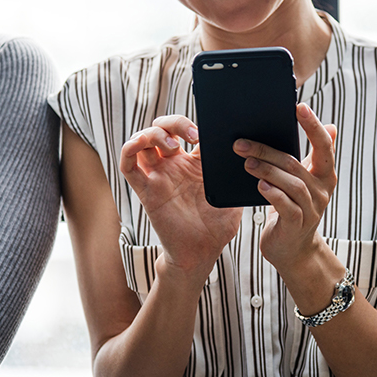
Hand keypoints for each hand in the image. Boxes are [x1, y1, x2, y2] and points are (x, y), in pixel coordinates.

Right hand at [119, 115, 241, 285]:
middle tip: (192, 135)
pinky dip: (129, 149)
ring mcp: (158, 177)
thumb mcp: (232, 195)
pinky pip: (128, 165)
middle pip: (162, 129)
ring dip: (153, 134)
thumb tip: (249, 155)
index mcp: (194, 164)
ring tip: (172, 145)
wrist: (201, 253)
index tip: (207, 131)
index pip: (186, 131)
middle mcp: (173, 166)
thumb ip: (235, 175)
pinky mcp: (146, 191)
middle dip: (174, 123)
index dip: (193, 124)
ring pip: (143, 141)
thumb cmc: (217, 226)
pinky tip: (140, 145)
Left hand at [233, 103, 336, 273]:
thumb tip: (331, 125)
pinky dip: (272, 194)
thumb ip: (312, 155)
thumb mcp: (306, 180)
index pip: (324, 145)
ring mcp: (311, 209)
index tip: (299, 106)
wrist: (293, 248)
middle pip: (296, 164)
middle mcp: (322, 190)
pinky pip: (286, 205)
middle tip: (242, 143)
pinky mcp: (297, 225)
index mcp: (324, 174)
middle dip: (268, 150)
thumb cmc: (294, 207)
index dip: (313, 126)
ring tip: (246, 162)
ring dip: (266, 170)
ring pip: (291, 183)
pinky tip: (259, 185)